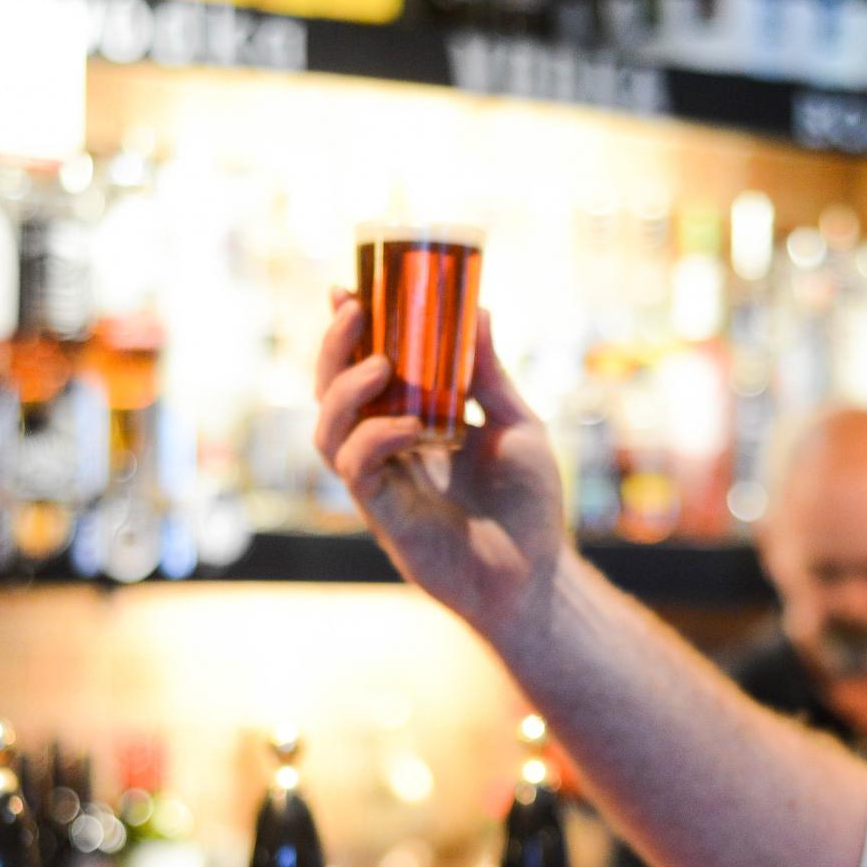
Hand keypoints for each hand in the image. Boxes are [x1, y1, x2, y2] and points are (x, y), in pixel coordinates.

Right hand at [314, 297, 569, 645]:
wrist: (538, 577)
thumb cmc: (529, 506)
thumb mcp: (516, 426)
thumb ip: (489, 376)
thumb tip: (478, 310)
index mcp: (410, 426)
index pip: (363, 374)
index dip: (346, 335)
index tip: (346, 290)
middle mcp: (387, 454)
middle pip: (330, 397)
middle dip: (334, 350)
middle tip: (355, 311)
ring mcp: (382, 487)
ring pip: (328, 433)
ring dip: (345, 392)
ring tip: (382, 366)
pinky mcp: (387, 519)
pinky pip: (358, 473)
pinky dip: (375, 441)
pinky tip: (410, 429)